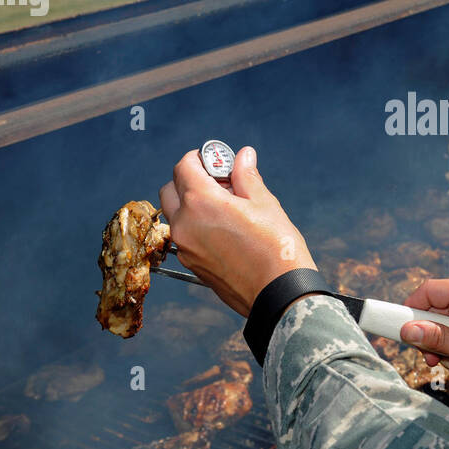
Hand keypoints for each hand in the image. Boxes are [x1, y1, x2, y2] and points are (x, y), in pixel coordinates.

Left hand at [159, 146, 315, 317]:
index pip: (184, 166)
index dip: (200, 158)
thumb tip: (243, 155)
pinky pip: (185, 237)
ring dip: (190, 204)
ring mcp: (185, 247)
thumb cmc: (276, 246)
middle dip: (189, 180)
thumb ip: (246, 176)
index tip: (217, 160)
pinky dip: (196, 227)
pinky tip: (225, 231)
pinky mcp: (192, 265)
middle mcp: (184, 223)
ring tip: (225, 209)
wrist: (278, 293)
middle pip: (170, 190)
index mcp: (200, 202)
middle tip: (220, 184)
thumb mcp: (264, 203)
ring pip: (175, 215)